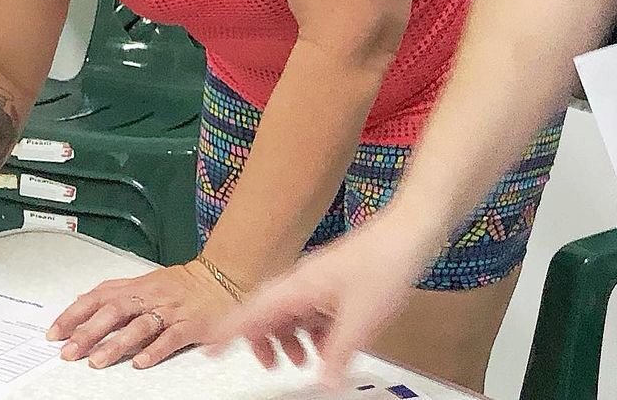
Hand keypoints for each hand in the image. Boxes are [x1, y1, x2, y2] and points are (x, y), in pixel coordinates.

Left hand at [47, 260, 237, 369]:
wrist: (219, 278)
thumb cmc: (180, 283)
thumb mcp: (143, 281)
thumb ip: (113, 291)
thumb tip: (82, 300)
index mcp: (135, 287)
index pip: (97, 298)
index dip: (74, 314)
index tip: (56, 333)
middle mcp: (149, 297)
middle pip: (114, 312)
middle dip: (89, 332)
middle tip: (70, 351)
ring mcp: (169, 311)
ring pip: (139, 326)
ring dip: (117, 344)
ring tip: (98, 360)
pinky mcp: (190, 324)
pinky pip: (171, 337)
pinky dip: (156, 350)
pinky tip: (142, 363)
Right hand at [210, 215, 434, 386]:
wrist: (408, 234)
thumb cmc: (383, 265)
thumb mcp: (360, 320)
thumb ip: (338, 354)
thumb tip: (324, 382)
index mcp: (297, 287)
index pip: (251, 311)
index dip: (227, 331)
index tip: (208, 347)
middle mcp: (300, 281)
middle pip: (265, 312)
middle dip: (262, 340)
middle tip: (268, 365)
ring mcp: (316, 280)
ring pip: (288, 312)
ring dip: (290, 337)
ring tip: (302, 361)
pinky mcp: (332, 282)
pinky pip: (310, 309)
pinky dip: (312, 330)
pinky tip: (329, 345)